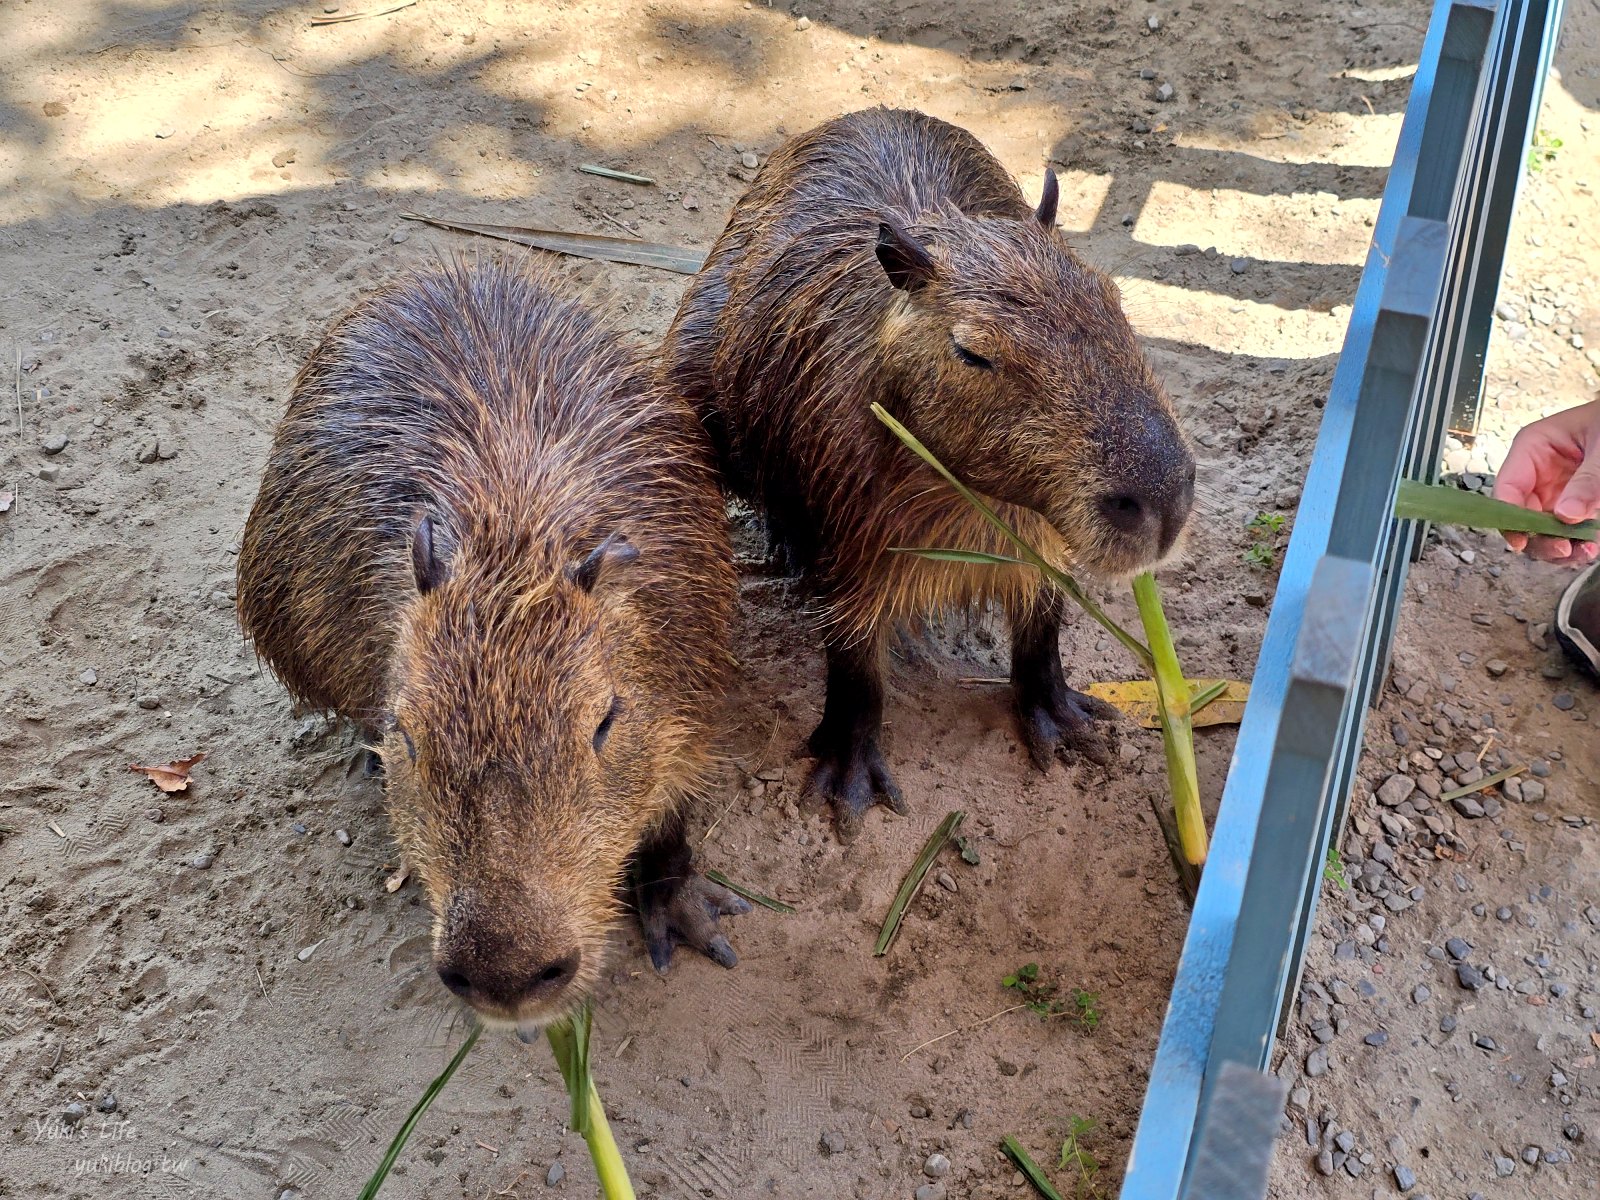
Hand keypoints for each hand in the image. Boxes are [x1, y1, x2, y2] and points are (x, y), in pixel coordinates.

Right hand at [1491, 399, 1599, 564]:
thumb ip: (1589, 479)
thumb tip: (1568, 513)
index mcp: (1533, 448)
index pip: (1508, 486)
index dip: (1509, 516)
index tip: (1521, 539)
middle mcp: (1537, 473)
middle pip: (1521, 515)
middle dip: (1539, 538)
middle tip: (1562, 549)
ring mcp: (1555, 491)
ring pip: (1542, 530)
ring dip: (1559, 546)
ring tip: (1583, 551)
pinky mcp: (1573, 505)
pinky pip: (1567, 532)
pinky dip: (1577, 545)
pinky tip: (1589, 547)